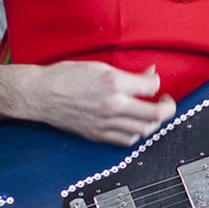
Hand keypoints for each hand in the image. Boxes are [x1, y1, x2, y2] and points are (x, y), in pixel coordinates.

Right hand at [14, 62, 175, 146]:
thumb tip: (149, 74)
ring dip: (153, 123)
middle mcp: (113, 105)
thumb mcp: (100, 67)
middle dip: (168, 108)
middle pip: (156, 115)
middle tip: (166, 102)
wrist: (40, 95)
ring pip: (144, 131)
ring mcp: (105, 123)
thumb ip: (128, 74)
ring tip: (151, 114)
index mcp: (114, 83)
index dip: (157, 83)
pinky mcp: (97, 135)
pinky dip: (136, 134)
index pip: (152, 87)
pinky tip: (134, 125)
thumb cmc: (65, 77)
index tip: (154, 82)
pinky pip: (126, 141)